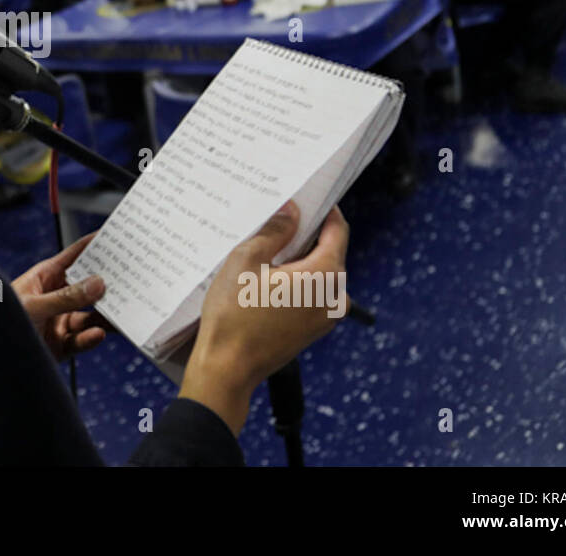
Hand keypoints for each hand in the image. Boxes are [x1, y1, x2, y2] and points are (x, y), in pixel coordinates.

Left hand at [12, 232, 110, 360]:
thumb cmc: (1, 320)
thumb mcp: (34, 305)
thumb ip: (66, 297)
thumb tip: (97, 283)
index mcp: (46, 277)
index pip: (74, 256)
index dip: (93, 245)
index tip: (115, 236)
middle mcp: (56, 297)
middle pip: (88, 287)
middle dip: (107, 285)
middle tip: (131, 280)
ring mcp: (60, 321)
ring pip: (91, 316)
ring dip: (106, 315)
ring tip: (122, 313)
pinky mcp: (62, 344)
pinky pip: (82, 340)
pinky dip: (92, 338)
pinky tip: (98, 335)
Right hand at [179, 201, 348, 434]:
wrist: (227, 367)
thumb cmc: (233, 315)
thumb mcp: (247, 259)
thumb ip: (275, 231)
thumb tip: (291, 212)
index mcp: (325, 276)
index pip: (338, 231)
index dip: (324, 210)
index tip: (308, 197)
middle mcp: (335, 298)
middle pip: (328, 252)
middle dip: (305, 235)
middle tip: (277, 221)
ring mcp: (326, 317)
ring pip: (318, 274)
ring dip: (297, 260)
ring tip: (265, 251)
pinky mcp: (313, 330)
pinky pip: (311, 294)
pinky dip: (294, 282)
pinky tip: (265, 279)